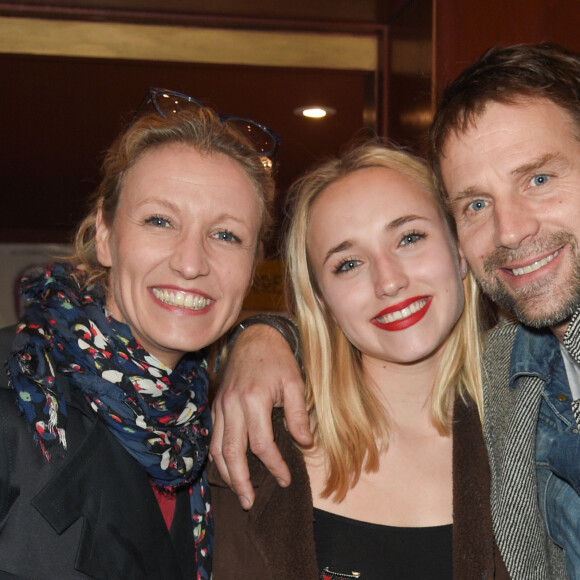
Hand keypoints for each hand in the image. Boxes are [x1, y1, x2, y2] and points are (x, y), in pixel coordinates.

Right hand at [210, 323, 310, 508]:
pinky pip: (214, 436)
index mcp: (253, 399)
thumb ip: (298, 414)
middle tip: (249, 502)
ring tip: (238, 492)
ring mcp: (221, 405)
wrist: (255, 337)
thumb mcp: (295, 382)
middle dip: (240, 481)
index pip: (261, 444)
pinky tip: (226, 469)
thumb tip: (304, 443)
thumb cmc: (278, 358)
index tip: (285, 479)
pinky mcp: (217, 405)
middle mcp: (232, 405)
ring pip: (218, 448)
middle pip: (232, 452)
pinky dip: (218, 456)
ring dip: (226, 473)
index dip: (274, 465)